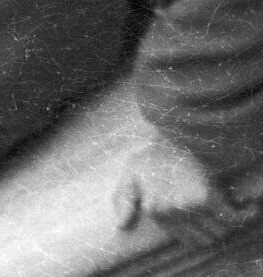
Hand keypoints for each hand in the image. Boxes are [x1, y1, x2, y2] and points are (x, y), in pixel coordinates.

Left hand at [114, 140, 251, 246]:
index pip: (187, 240)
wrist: (171, 131)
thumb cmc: (153, 153)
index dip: (202, 233)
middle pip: (206, 239)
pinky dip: (246, 214)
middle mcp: (170, 213)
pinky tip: (249, 205)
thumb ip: (123, 200)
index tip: (211, 221)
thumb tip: (120, 227)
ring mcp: (187, 207)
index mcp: (154, 211)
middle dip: (217, 230)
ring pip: (220, 231)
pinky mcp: (206, 198)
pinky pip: (233, 218)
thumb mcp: (130, 174)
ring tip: (233, 206)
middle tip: (223, 214)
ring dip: (230, 223)